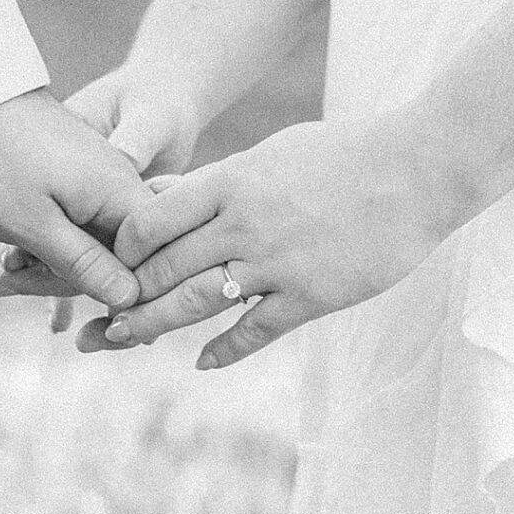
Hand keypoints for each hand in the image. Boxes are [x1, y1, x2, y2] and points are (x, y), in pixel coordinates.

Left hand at [0, 60, 202, 321]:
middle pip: (119, 261)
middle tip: (5, 287)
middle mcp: (123, 188)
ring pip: (92, 247)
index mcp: (123, 196)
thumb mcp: (34, 222)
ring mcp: (101, 184)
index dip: (122, 302)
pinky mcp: (79, 181)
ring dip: (47, 268)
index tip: (82, 323)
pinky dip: (44, 247)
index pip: (148, 266)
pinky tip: (13, 267)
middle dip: (65, 285)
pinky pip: (75, 227)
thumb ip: (85, 262)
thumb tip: (131, 300)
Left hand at [83, 119, 445, 368]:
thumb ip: (224, 180)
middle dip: (121, 295)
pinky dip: (223, 349)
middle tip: (92, 318)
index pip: (151, 219)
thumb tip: (179, 194)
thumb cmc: (348, 152)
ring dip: (152, 326)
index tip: (107, 261)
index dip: (121, 246)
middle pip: (162, 268)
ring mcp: (275, 263)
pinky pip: (254, 331)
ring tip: (123, 341)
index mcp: (231, 181)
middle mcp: (243, 224)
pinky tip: (202, 361)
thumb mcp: (275, 153)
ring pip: (195, 303)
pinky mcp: (310, 295)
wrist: (421, 168)